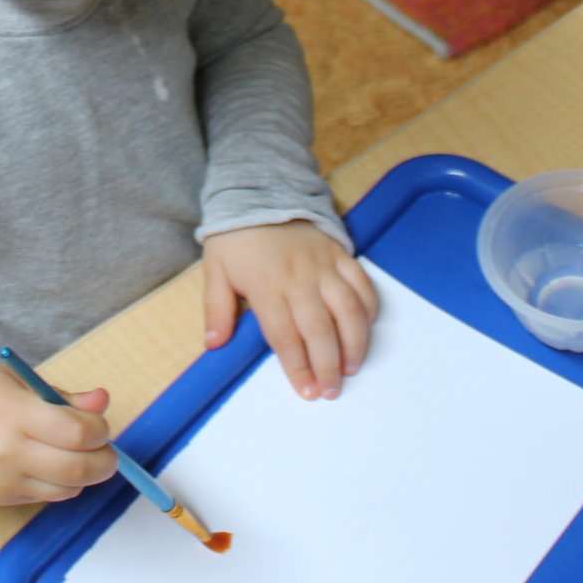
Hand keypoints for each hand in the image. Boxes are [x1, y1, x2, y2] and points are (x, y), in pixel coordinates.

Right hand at [0, 362, 118, 507]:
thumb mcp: (21, 382)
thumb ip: (64, 397)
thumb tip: (101, 402)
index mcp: (14, 414)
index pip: (76, 433)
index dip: (99, 430)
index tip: (98, 424)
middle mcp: (9, 452)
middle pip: (78, 469)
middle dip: (104, 460)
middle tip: (104, 449)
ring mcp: (5, 480)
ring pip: (68, 488)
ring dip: (84, 474)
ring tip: (75, 453)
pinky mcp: (3, 498)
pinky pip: (49, 497)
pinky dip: (61, 483)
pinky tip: (50, 464)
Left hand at [202, 221, 377, 400]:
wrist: (260, 190)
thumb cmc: (236, 237)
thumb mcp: (215, 270)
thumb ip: (217, 309)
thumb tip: (214, 345)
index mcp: (266, 287)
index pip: (285, 336)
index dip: (297, 367)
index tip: (306, 392)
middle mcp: (299, 280)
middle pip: (319, 330)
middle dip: (328, 366)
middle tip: (331, 391)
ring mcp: (324, 266)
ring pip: (348, 310)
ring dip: (354, 343)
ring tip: (351, 368)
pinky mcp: (340, 254)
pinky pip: (362, 284)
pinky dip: (368, 307)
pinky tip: (365, 328)